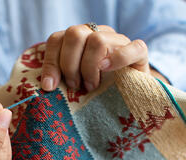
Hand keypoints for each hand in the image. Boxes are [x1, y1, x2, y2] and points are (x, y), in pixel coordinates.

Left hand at [41, 24, 163, 92]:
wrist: (130, 99)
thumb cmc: (96, 94)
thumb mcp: (75, 86)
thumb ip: (61, 80)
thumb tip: (46, 86)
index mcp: (79, 41)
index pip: (57, 39)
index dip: (51, 62)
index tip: (49, 86)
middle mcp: (97, 34)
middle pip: (74, 34)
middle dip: (69, 65)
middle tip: (74, 86)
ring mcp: (119, 41)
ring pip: (97, 40)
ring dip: (89, 68)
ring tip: (91, 87)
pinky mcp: (139, 53)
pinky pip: (132, 47)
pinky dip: (118, 59)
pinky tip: (107, 71)